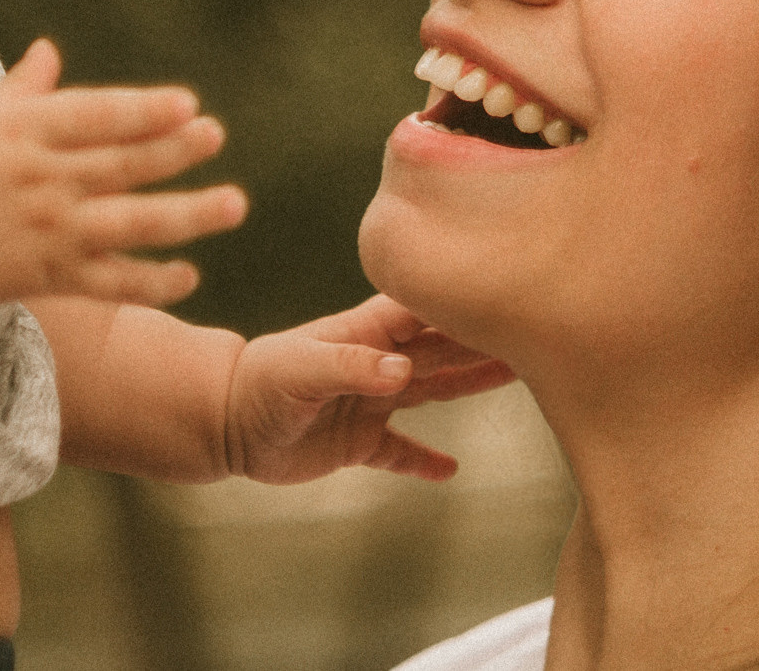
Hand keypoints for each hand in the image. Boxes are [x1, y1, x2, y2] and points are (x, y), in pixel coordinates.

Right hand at [0, 39, 247, 309]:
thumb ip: (24, 88)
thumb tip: (50, 49)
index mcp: (26, 131)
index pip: (97, 115)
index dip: (144, 109)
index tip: (187, 103)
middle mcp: (45, 180)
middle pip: (124, 163)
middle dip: (176, 149)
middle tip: (215, 134)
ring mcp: (51, 231)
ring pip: (132, 223)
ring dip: (189, 215)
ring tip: (234, 204)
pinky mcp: (51, 277)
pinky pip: (112, 283)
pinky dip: (152, 283)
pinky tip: (190, 276)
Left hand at [222, 295, 516, 484]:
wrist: (222, 422)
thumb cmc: (259, 382)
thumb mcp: (300, 369)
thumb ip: (351, 367)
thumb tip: (401, 370)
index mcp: (367, 332)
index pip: (425, 310)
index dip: (463, 300)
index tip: (506, 288)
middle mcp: (378, 362)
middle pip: (442, 348)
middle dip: (484, 338)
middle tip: (536, 331)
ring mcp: (372, 400)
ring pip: (433, 390)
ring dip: (471, 383)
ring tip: (518, 378)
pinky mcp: (359, 441)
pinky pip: (400, 450)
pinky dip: (423, 460)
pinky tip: (450, 470)